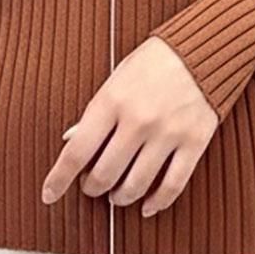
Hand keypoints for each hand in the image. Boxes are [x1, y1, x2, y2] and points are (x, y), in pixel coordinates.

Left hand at [42, 35, 218, 216]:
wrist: (205, 47)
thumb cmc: (156, 61)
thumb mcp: (116, 78)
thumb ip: (95, 113)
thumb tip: (72, 141)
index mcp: (112, 101)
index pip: (76, 152)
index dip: (59, 179)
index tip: (50, 194)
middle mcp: (138, 120)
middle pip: (105, 174)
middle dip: (93, 188)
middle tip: (92, 186)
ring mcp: (167, 133)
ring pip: (136, 186)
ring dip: (121, 197)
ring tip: (118, 195)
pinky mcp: (194, 142)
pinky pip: (172, 185)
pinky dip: (157, 202)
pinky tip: (147, 206)